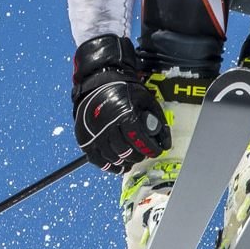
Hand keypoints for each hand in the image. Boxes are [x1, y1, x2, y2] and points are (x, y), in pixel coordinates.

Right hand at [72, 35, 169, 171]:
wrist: (98, 82)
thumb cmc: (124, 90)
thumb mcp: (145, 99)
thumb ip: (158, 121)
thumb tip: (165, 142)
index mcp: (123, 113)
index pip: (139, 140)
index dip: (150, 149)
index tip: (155, 151)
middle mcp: (107, 124)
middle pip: (126, 150)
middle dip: (138, 155)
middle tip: (143, 154)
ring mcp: (93, 132)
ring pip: (112, 156)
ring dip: (125, 162)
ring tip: (132, 160)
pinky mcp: (84, 137)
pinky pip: (96, 159)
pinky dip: (108, 166)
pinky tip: (117, 166)